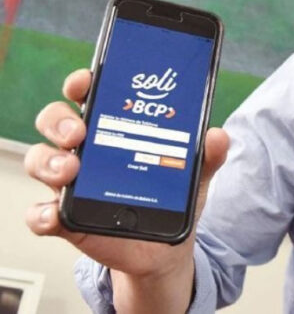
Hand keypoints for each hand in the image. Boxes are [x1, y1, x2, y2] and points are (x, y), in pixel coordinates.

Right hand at [24, 68, 228, 310]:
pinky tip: (55, 214)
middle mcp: (86, 149)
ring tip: (71, 171)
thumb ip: (207, 153)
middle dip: (60, 120)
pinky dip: (42, 213)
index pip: (89, 94)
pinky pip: (40, 213)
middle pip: (55, 121)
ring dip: (50, 162)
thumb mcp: (194, 171)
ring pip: (42, 160)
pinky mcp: (67, 218)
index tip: (86, 82)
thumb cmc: (170, 195)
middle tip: (79, 132)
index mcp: (113, 126)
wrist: (165, 246)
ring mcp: (72, 183)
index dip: (82, 83)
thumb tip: (218, 136)